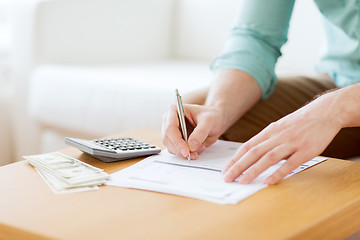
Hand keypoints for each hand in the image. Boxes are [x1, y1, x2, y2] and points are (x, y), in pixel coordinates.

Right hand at [162, 103, 224, 159]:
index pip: (170, 128)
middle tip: (194, 155)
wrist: (216, 120)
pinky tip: (197, 149)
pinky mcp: (175, 140)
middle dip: (180, 149)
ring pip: (171, 147)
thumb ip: (200, 132)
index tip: (186, 151)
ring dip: (184, 152)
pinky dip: (186, 153)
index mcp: (174, 110)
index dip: (177, 142)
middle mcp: (169, 120)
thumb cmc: (211, 116)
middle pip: (167, 139)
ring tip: (200, 148)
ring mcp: (171, 131)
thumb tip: (191, 146)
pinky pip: (176, 151)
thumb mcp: (209, 121)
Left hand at [222, 93, 342, 184]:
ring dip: (253, 170)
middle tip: (227, 178)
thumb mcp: (279, 127)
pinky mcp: (306, 150)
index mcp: (269, 131)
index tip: (225, 170)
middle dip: (238, 166)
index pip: (247, 147)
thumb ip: (267, 140)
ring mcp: (291, 143)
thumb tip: (253, 155)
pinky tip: (269, 181)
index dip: (235, 159)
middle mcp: (277, 136)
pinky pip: (290, 163)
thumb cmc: (300, 122)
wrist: (324, 112)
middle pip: (253, 152)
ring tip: (242, 181)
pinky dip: (278, 173)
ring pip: (268, 158)